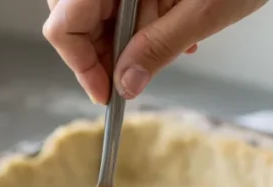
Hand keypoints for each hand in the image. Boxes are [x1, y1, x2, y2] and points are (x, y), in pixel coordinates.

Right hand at [43, 0, 267, 103]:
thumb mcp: (206, 9)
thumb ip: (160, 47)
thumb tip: (125, 84)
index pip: (65, 24)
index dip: (80, 64)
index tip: (105, 92)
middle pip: (71, 18)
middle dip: (99, 54)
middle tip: (128, 77)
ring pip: (90, 13)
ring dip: (121, 40)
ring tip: (164, 49)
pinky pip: (114, 3)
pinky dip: (135, 24)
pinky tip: (168, 31)